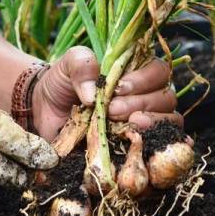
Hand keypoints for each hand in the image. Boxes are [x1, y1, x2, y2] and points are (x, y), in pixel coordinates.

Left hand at [32, 46, 181, 140]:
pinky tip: (152, 149)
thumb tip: (93, 95)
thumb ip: (81, 64)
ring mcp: (144, 125)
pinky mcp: (137, 148)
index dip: (144, 80)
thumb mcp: (67, 65)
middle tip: (112, 110)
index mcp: (136, 75)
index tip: (118, 88)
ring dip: (150, 124)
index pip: (158, 73)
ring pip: (169, 123)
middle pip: (165, 100)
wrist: (45, 113)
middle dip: (141, 104)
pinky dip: (164, 149)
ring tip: (126, 126)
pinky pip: (161, 150)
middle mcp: (146, 99)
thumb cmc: (62, 85)